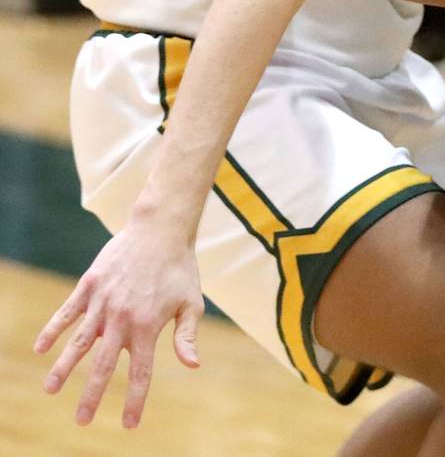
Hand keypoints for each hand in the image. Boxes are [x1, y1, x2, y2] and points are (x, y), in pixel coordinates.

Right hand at [34, 220, 203, 427]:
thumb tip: (193, 366)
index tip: (128, 424)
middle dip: (91, 395)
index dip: (134, 399)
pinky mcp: (89, 286)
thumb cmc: (180, 269)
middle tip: (81, 421)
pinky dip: (52, 330)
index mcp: (148, 327)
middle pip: (103, 365)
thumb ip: (186, 336)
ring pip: (78, 342)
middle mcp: (122, 319)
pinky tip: (40, 348)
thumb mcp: (192, 303)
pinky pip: (66, 313)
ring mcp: (103, 303)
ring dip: (62, 368)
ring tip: (50, 390)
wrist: (161, 230)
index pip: (140, 372)